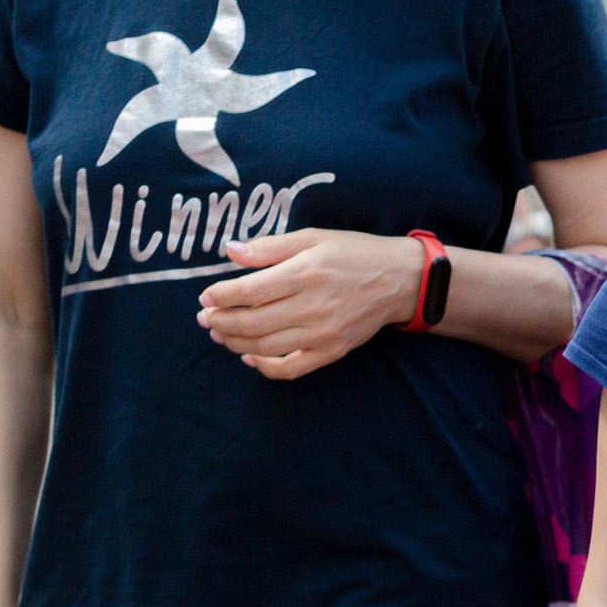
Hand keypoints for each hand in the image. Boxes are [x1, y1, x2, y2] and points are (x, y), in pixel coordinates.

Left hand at [197, 229, 422, 379]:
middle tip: (205, 317)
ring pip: (265, 347)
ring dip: (234, 342)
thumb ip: (271, 246)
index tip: (206, 295)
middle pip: (252, 322)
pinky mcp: (333, 351)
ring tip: (220, 333)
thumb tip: (231, 251)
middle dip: (220, 321)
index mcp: (307, 272)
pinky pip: (291, 368)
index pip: (250, 291)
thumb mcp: (314, 237)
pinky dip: (265, 368)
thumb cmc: (356, 253)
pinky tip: (250, 357)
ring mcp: (324, 333)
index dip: (221, 295)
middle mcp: (314, 306)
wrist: (402, 280)